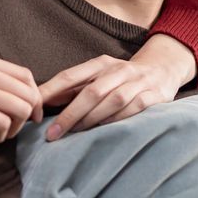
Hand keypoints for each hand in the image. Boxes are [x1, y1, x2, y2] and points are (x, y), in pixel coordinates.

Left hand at [36, 34, 193, 139]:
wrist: (163, 69)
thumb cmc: (121, 78)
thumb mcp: (97, 77)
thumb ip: (73, 88)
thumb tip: (40, 103)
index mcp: (100, 63)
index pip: (70, 76)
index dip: (50, 91)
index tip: (34, 109)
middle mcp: (118, 70)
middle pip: (91, 91)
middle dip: (70, 114)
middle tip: (53, 134)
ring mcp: (138, 82)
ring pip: (113, 100)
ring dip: (92, 119)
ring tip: (76, 133)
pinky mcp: (154, 95)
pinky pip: (134, 108)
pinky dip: (118, 120)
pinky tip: (106, 130)